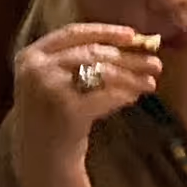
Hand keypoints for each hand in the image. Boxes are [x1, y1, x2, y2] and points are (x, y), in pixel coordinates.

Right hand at [11, 23, 161, 168]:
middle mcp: (36, 68)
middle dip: (127, 57)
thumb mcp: (53, 80)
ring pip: (102, 73)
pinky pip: (106, 96)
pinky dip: (124, 95)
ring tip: (151, 83)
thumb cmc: (53, 115)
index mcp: (31, 55)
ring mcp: (50, 88)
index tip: (132, 35)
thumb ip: (77, 61)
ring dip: (131, 77)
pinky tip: (135, 97)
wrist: (41, 154)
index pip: (72, 32)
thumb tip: (129, 46)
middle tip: (154, 63)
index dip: (104, 31)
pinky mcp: (67, 110)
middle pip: (92, 52)